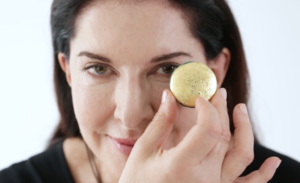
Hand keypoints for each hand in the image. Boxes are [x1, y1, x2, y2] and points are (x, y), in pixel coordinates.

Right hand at [119, 88, 279, 182]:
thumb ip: (160, 123)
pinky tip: (273, 162)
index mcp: (181, 165)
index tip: (200, 97)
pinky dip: (263, 175)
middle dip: (221, 110)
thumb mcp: (143, 151)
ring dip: (244, 129)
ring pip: (240, 154)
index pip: (208, 128)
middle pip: (223, 135)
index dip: (208, 108)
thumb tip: (170, 96)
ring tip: (240, 109)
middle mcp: (203, 177)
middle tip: (218, 93)